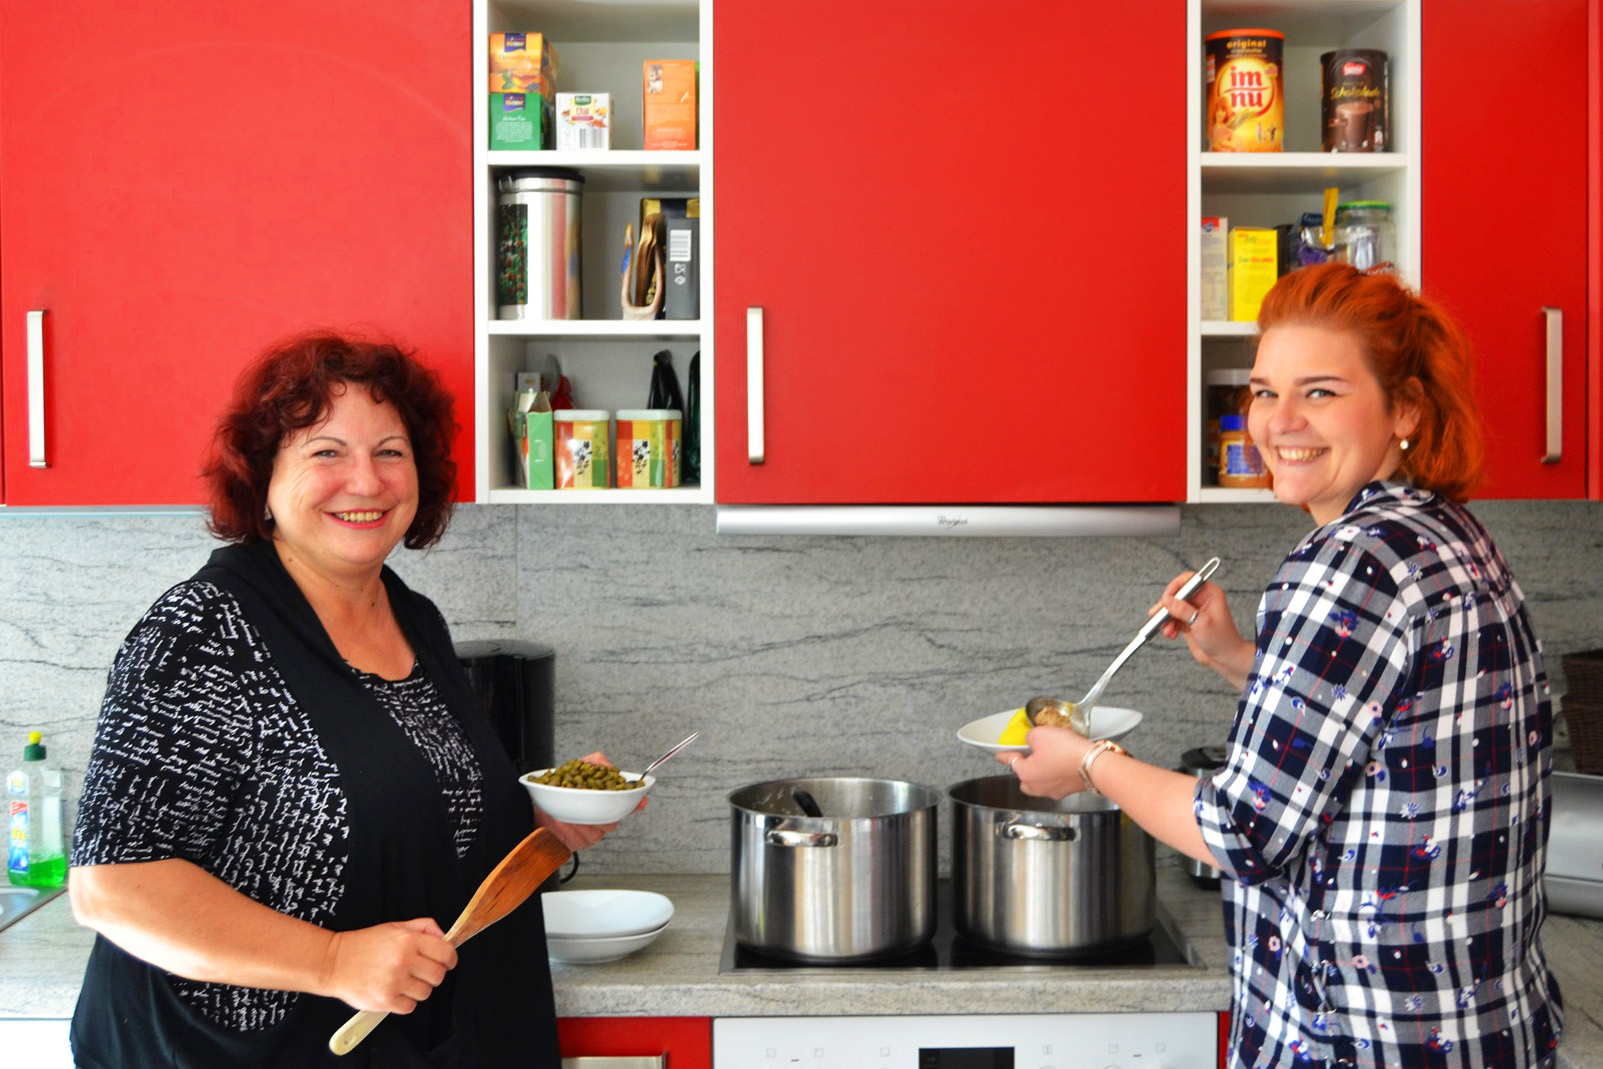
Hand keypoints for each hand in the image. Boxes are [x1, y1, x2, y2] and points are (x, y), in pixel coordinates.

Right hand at [324, 917, 455, 1013]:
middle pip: (439, 975)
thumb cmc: (365, 944)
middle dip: (433, 975)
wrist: (334, 962)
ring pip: (425, 993)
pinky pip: (410, 1007)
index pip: (446, 952)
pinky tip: (393, 991)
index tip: (446, 962)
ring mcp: (395, 981)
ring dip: (417, 989)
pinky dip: (404, 1002)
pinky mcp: (385, 1000)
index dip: (450, 959)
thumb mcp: (396, 926)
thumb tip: (445, 937)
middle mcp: (404, 960)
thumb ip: (424, 927)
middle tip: (420, 972)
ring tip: (402, 981)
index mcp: (409, 940)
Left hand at [532, 751, 636, 851]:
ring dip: (581, 820)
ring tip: (565, 812)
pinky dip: (570, 829)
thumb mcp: (574, 768)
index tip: (641, 800)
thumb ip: (595, 762)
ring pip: (597, 830)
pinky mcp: (578, 844)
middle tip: (588, 803)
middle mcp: (599, 818)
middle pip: (612, 820)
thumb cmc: (554, 791)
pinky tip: (561, 821)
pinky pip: (581, 839)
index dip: (635, 802)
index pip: (626, 804)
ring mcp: (590, 832)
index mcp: (603, 801)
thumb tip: (611, 767)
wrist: (532, 807)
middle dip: (601, 812)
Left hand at [996, 726, 1095, 799]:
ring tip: (1048, 757)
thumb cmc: (1067, 751)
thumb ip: (1030, 737)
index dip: (1004, 755)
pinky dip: (1056, 774)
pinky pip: (1056, 782)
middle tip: (1030, 754)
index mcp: (1026, 773)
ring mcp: (1053, 791)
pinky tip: (1062, 763)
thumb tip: (1031, 740)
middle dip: (1025, 766)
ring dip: (1041, 771)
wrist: (1094, 764)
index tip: (999, 755)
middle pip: (1024, 776)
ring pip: (1040, 782)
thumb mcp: (1040, 734)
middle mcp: (1037, 786)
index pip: (1010, 761)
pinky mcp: (1067, 790)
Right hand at [1151, 570, 1252, 687]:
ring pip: (1172, 608)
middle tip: (1158, 614)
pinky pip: (1172, 619)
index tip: (1167, 597)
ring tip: (1167, 630)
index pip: (1189, 581)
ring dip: (1166, 619)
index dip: (1176, 587)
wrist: (1224, 659)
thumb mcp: (1202, 623)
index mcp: (1210, 594)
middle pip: (1177, 594)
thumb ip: (1183, 610)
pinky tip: (1171, 634)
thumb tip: (1168, 600)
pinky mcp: (1187, 622)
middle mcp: (1201, 600)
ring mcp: (1193, 611)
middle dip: (1167, 606)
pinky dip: (1169, 626)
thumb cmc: (1222, 640)